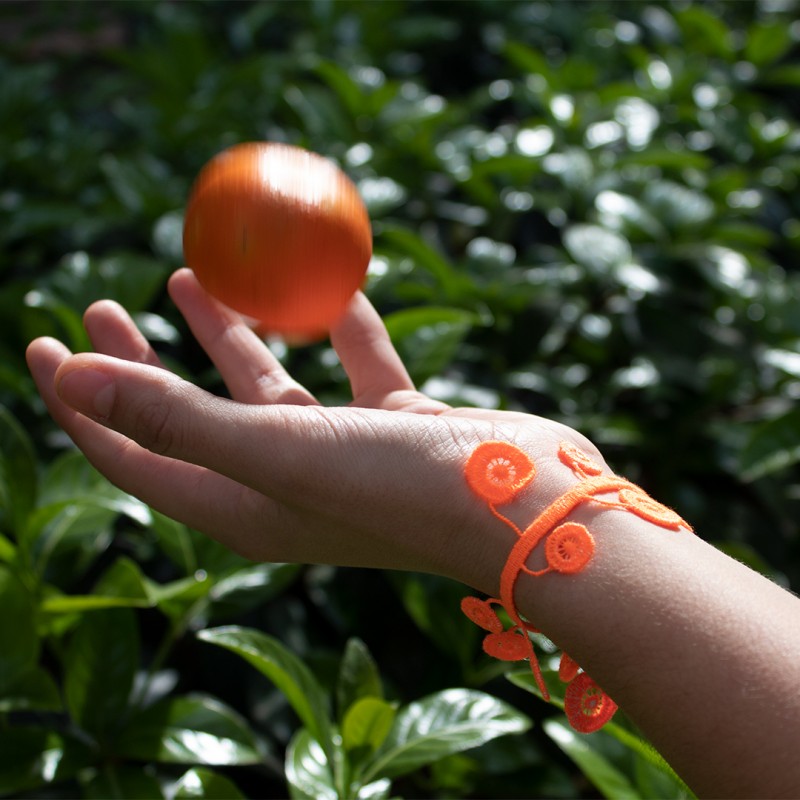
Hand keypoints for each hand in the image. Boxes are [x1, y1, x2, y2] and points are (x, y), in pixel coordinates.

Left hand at [26, 269, 601, 593]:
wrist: (522, 506)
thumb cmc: (396, 489)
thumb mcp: (278, 449)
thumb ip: (178, 418)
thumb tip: (69, 375)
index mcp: (241, 505)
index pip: (132, 454)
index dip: (80, 403)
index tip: (41, 340)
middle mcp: (283, 484)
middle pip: (188, 416)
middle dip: (140, 361)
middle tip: (99, 303)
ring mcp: (341, 454)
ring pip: (266, 384)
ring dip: (227, 332)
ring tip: (185, 277)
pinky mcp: (392, 425)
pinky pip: (350, 365)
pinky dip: (335, 325)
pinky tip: (323, 284)